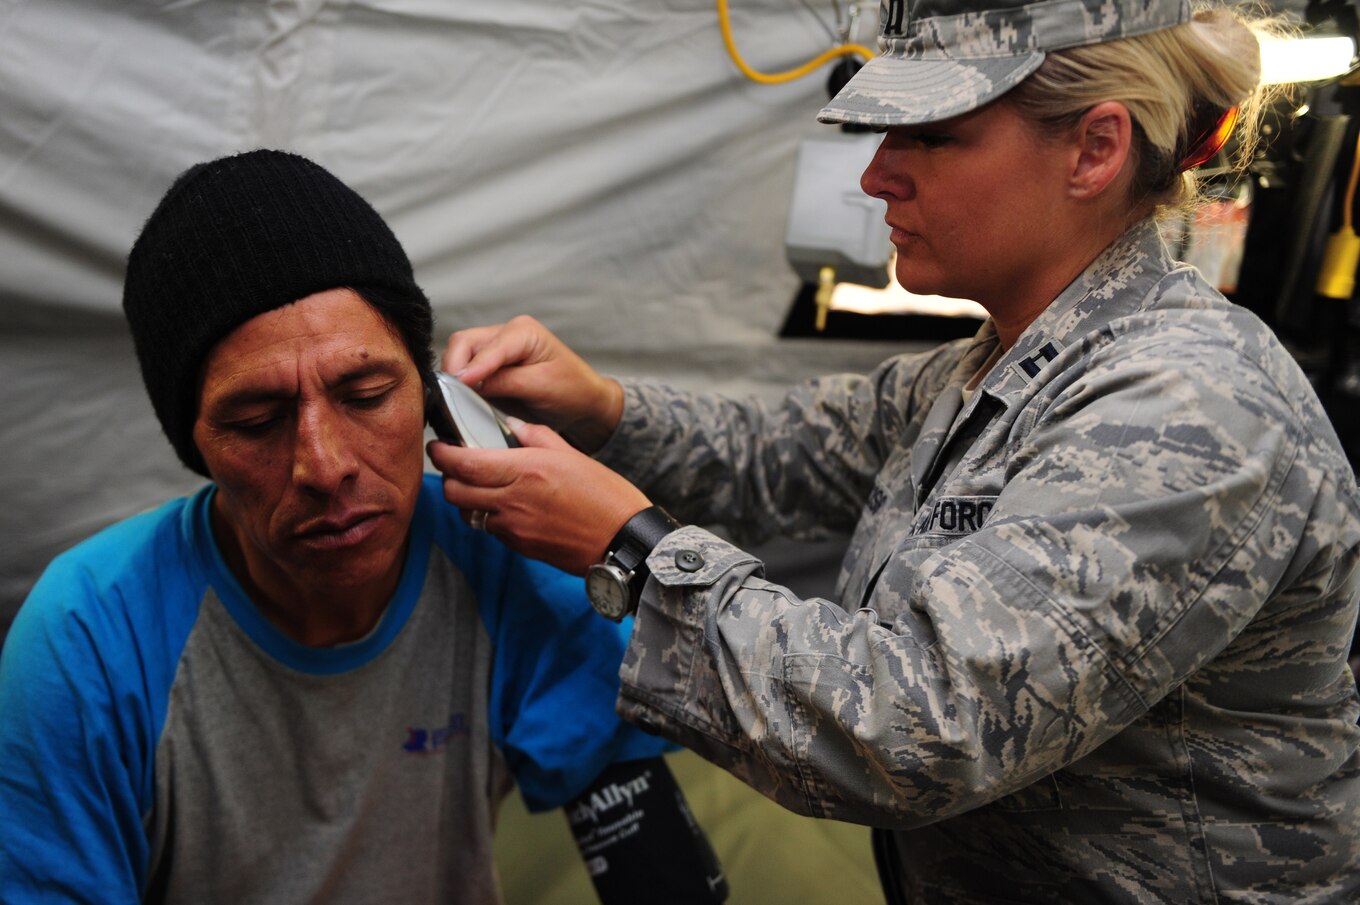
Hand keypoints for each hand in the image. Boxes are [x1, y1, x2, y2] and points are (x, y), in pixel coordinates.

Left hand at [427, 417, 650, 575]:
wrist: (623, 540)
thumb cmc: (606, 496)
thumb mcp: (572, 454)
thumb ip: (537, 437)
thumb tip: (513, 428)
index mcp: (526, 470)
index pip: (464, 463)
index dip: (442, 454)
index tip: (438, 446)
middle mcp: (513, 500)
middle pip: (455, 491)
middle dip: (448, 477)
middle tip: (454, 465)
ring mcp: (514, 527)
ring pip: (468, 512)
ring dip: (465, 498)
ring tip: (478, 486)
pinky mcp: (520, 546)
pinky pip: (489, 529)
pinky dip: (487, 516)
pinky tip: (504, 506)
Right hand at [442, 315, 623, 452]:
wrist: (583, 403)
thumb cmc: (572, 390)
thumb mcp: (540, 386)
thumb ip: (504, 381)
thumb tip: (468, 383)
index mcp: (523, 331)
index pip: (486, 346)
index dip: (470, 367)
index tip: (458, 385)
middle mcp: (506, 333)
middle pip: (464, 343)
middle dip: (453, 368)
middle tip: (449, 396)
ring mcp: (496, 348)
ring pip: (459, 353)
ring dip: (453, 374)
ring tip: (453, 398)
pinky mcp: (490, 365)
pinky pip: (465, 367)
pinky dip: (459, 381)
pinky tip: (460, 397)